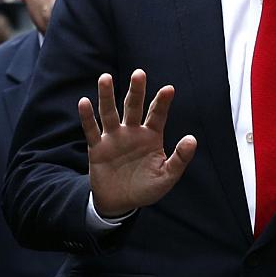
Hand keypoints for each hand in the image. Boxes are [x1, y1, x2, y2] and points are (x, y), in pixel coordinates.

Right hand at [81, 69, 196, 216]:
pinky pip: (91, 130)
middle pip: (133, 107)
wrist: (121, 203)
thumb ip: (180, 158)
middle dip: (136, 91)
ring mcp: (114, 138)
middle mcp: (132, 132)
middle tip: (139, 73)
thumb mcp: (167, 176)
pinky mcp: (97, 147)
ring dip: (107, 96)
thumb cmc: (147, 188)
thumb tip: (192, 139)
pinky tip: (84, 102)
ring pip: (109, 113)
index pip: (157, 115)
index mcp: (151, 136)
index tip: (169, 89)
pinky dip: (87, 117)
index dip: (162, 102)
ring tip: (105, 78)